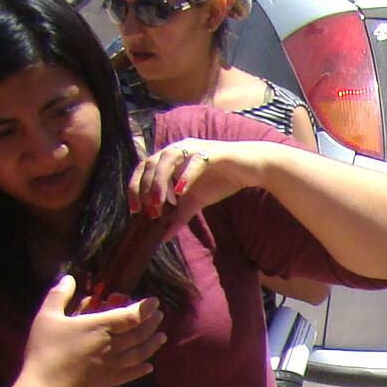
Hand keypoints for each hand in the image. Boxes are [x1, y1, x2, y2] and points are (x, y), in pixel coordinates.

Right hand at [18, 273, 163, 386]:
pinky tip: (149, 367)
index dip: (145, 308)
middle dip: (152, 323)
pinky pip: (131, 374)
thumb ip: (59, 295)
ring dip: (153, 344)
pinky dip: (142, 370)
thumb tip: (69, 278)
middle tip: (160, 315)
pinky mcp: (108, 382)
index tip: (155, 301)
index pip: (131, 316)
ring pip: (140, 354)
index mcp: (100, 327)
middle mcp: (112, 346)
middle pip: (140, 334)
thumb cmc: (45, 350)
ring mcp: (113, 366)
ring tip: (162, 337)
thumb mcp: (47, 317)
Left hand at [128, 137, 266, 224]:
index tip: (134, 210)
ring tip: (158, 203)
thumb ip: (178, 217)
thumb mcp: (195, 202)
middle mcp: (179, 149)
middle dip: (146, 187)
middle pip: (152, 162)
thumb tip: (163, 237)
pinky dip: (185, 176)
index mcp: (171, 159)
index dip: (135, 187)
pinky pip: (195, 162)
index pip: (144, 168)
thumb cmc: (221, 180)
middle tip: (150, 211)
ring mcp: (195, 149)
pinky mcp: (213, 153)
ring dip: (160, 181)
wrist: (251, 169)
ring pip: (169, 159)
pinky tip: (180, 192)